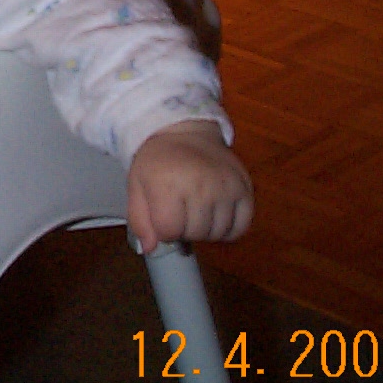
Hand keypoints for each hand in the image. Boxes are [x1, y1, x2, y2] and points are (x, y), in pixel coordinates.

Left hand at [127, 120, 253, 254]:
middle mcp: (200, 185)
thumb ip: (139, 220)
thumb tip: (151, 250)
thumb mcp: (137, 185)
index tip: (162, 214)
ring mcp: (226, 186)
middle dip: (184, 228)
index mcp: (168, 183)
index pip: (169, 231)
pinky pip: (240, 227)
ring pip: (217, 234)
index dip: (164, 229)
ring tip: (197, 209)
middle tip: (180, 209)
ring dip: (205, 229)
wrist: (185, 131)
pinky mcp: (245, 188)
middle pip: (194, 234)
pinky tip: (215, 214)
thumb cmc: (158, 161)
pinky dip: (228, 228)